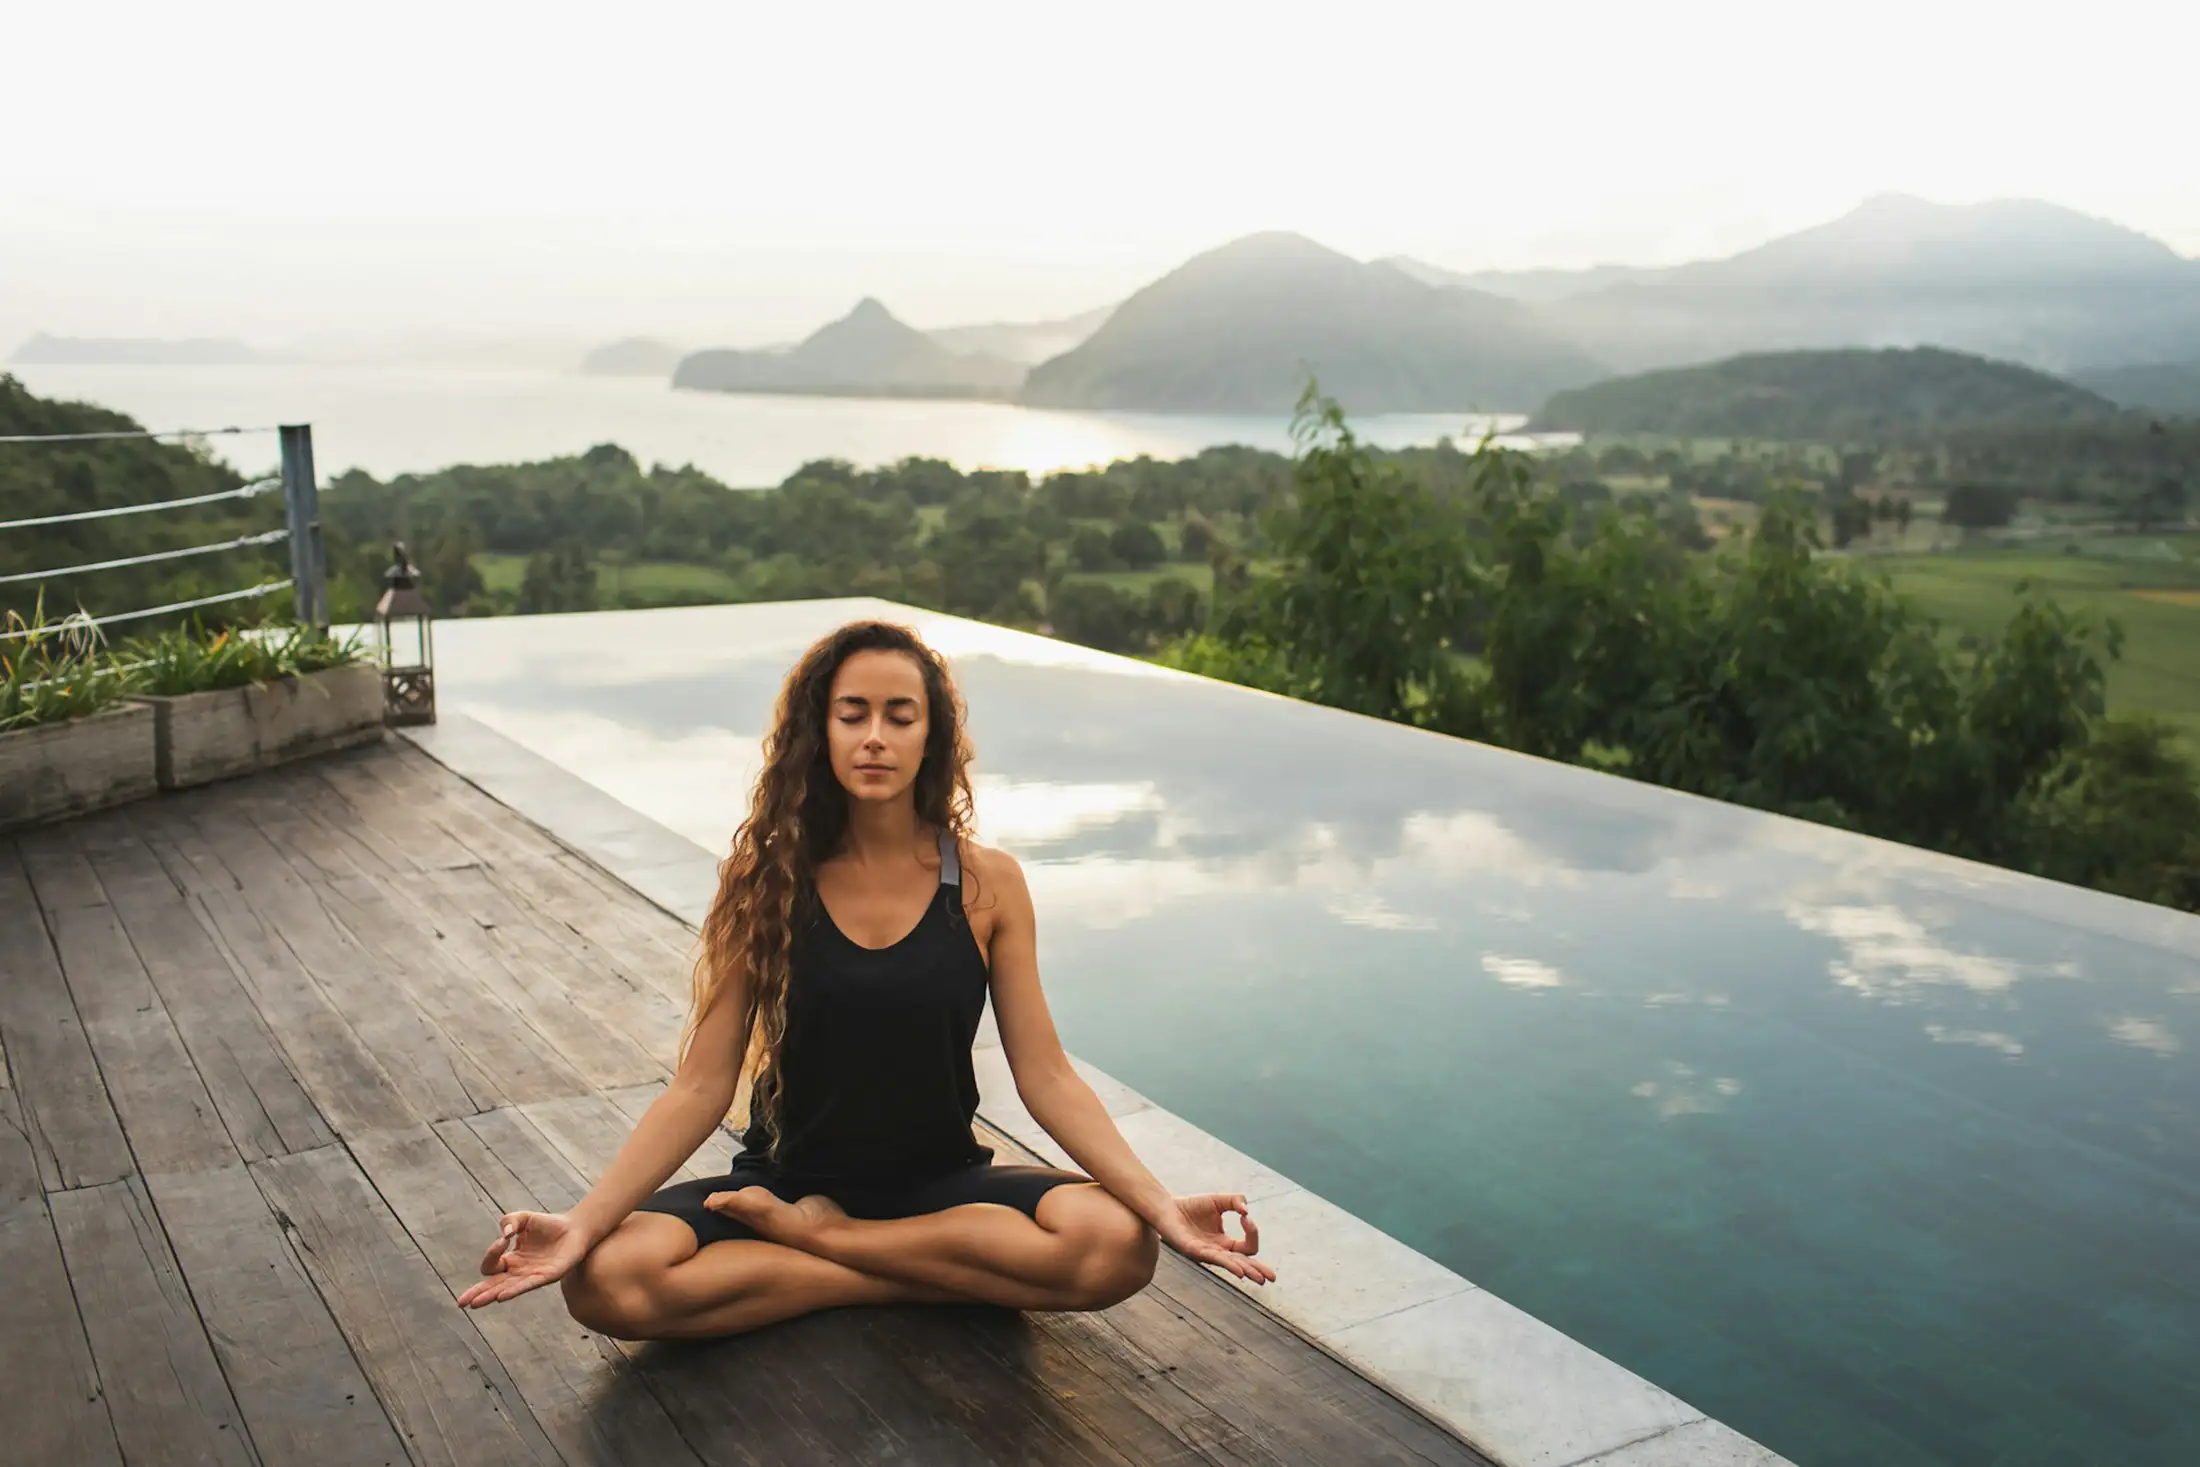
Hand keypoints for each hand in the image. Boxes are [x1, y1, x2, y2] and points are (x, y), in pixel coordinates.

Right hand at [455, 1211, 592, 1308]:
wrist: (575, 1229)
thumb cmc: (548, 1225)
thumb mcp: (524, 1218)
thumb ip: (510, 1221)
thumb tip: (504, 1235)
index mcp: (511, 1260)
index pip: (491, 1265)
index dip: (492, 1253)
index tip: (504, 1238)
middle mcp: (518, 1271)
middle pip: (492, 1285)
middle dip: (477, 1293)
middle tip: (461, 1302)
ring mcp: (531, 1276)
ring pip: (505, 1289)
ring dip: (490, 1295)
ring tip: (474, 1304)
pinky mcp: (546, 1277)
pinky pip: (526, 1286)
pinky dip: (513, 1291)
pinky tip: (500, 1296)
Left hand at [1156, 1193, 1276, 1284]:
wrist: (1167, 1206)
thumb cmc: (1192, 1207)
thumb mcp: (1219, 1201)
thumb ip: (1235, 1201)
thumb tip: (1246, 1211)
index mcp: (1225, 1243)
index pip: (1247, 1247)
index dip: (1252, 1232)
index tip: (1245, 1216)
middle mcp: (1218, 1252)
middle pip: (1243, 1264)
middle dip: (1258, 1270)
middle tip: (1272, 1277)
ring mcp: (1207, 1254)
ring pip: (1231, 1265)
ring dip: (1246, 1271)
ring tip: (1260, 1278)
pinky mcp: (1194, 1251)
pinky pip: (1214, 1260)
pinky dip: (1229, 1264)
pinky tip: (1239, 1270)